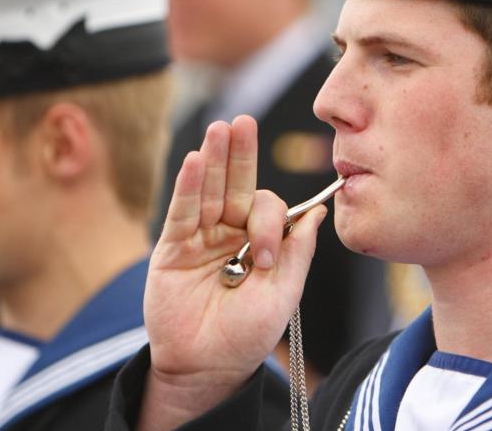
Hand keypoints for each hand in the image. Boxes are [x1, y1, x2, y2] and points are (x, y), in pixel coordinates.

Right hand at [139, 116, 325, 429]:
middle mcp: (229, 232)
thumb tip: (320, 210)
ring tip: (219, 129)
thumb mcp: (283, 295)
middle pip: (235, 184)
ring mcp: (200, 237)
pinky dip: (186, 187)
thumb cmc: (247, 336)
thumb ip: (298, 252)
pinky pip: (180, 212)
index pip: (266, 208)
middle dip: (240, 155)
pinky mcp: (172, 248)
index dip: (269, 222)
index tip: (266, 257)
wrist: (206, 368)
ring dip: (212, 160)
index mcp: (259, 240)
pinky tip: (192, 161)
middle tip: (243, 122)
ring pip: (207, 191)